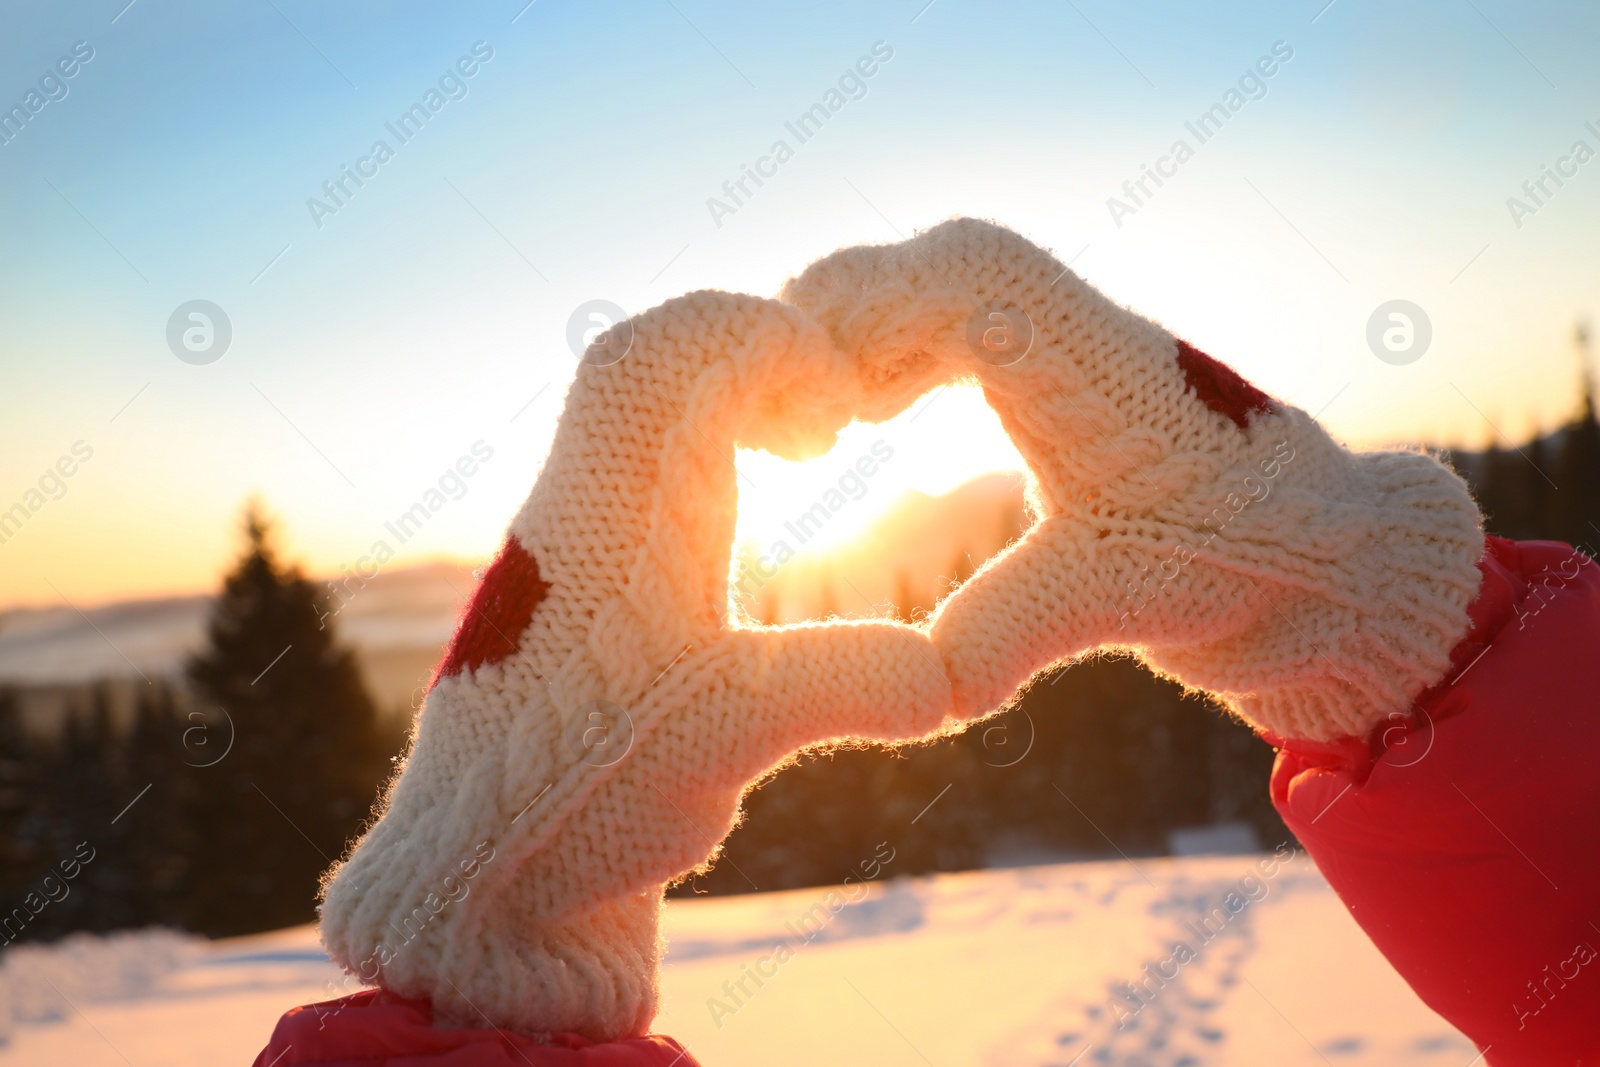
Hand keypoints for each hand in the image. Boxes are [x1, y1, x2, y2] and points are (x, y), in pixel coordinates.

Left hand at [319, 291, 952, 1040]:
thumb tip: (952, 681)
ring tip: (805, 439)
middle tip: (827, 409)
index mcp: (604, 518)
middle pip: (642, 354)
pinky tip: (759, 488)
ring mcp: (572, 530)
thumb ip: (842, 688)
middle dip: (747, 346)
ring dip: (725, 389)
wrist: (481, 867)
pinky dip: (707, 435)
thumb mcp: (728, 736)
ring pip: (635, 400)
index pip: (661, 357)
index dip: (757, 340)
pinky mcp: (580, 564)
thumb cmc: (587, 804)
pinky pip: (638, 450)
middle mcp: (578, 504)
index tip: (838, 398)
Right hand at [783, 218, 1483, 740]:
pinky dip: (894, 349)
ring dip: (865, 330)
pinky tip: (863, 414)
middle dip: (846, 313)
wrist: (1322, 549)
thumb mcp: (1119, 602)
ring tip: (816, 416)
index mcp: (1097, 359)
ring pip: (940, 281)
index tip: (822, 404)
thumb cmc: (1242, 563)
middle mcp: (1079, 325)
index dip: (868, 321)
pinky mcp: (1056, 363)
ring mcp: (1067, 337)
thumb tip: (925, 691)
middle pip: (936, 263)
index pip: (966, 282)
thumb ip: (1010, 633)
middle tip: (789, 406)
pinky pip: (954, 318)